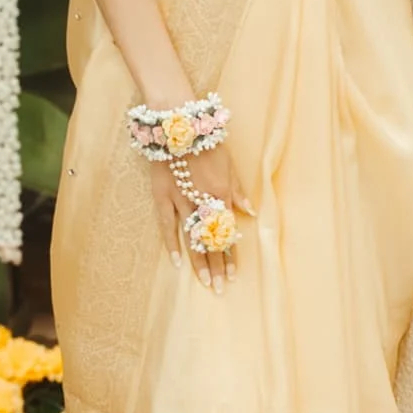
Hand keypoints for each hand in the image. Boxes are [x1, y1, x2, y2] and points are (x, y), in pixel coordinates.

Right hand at [149, 141, 251, 294]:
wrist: (177, 123)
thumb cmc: (207, 141)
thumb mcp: (229, 163)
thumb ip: (238, 190)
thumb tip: (250, 213)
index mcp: (221, 193)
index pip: (227, 231)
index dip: (230, 254)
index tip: (233, 275)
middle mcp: (203, 201)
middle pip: (211, 240)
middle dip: (216, 266)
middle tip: (219, 288)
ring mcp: (181, 200)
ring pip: (192, 237)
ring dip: (199, 262)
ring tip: (205, 283)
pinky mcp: (162, 196)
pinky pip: (167, 225)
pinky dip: (172, 243)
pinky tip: (178, 262)